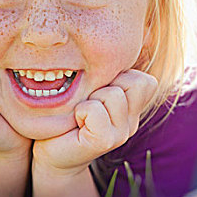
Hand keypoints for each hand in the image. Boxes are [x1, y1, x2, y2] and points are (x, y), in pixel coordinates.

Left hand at [32, 69, 157, 175]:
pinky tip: (76, 123)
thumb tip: (114, 43)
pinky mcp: (105, 142)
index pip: (146, 81)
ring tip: (81, 113)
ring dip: (91, 99)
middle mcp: (132, 122)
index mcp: (133, 108)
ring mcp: (122, 134)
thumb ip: (108, 75)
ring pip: (114, 94)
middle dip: (106, 85)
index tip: (100, 92)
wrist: (50, 153)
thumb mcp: (92, 89)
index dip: (122, 78)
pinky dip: (81, 111)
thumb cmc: (68, 115)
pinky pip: (95, 110)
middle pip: (134, 82)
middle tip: (89, 102)